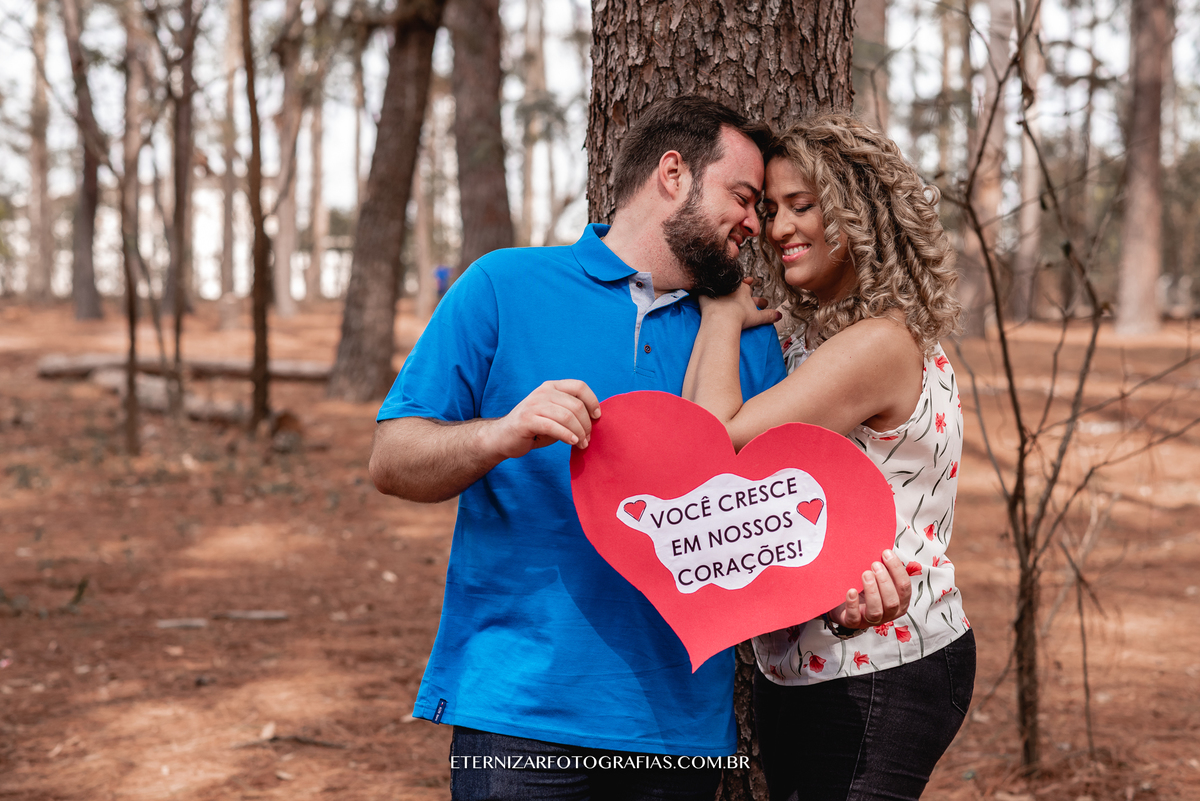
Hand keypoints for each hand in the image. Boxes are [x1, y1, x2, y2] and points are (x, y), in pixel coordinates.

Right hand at [481, 379, 601, 460]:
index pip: (579, 386)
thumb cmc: (534, 428)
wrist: (503, 437)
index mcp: (551, 387)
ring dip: (579, 432)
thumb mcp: (555, 415)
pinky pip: (553, 427)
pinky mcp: (527, 420)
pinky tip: (572, 443)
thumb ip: (570, 412)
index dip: (592, 401)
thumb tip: (594, 419)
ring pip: (567, 416)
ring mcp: (534, 405)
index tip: (597, 417)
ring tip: (581, 444)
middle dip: (586, 424)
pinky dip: (567, 435)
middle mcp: (543, 392)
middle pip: (576, 405)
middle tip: (587, 438)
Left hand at [698, 279, 779, 330]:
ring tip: (721, 287)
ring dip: (722, 286)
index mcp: (742, 289)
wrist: (722, 320)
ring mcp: (717, 290)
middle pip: (734, 284)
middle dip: (737, 284)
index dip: (750, 284)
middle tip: (737, 283)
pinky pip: (703, 290)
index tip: (751, 282)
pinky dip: (704, 291)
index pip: (747, 284)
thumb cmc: (739, 318)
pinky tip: (702, 290)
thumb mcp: (757, 317)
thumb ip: (769, 315)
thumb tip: (778, 316)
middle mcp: (730, 287)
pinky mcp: (705, 295)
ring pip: (720, 285)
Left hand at [826, 550, 911, 629]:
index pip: (904, 587)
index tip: (886, 553)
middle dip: (884, 581)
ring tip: (865, 574)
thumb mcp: (877, 578)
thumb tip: (885, 548)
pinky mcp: (854, 622)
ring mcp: (871, 620)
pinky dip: (853, 604)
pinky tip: (851, 591)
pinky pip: (854, 617)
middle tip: (874, 564)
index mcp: (899, 601)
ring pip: (877, 611)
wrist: (844, 603)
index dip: (897, 569)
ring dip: (872, 591)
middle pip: (892, 601)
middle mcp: (889, 613)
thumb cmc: (865, 587)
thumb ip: (884, 568)